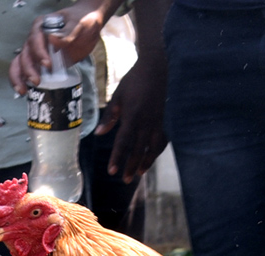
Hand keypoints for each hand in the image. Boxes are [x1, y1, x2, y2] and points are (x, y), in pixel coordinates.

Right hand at [9, 0, 107, 94]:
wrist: (86, 29)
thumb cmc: (82, 22)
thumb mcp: (79, 23)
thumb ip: (68, 31)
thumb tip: (52, 38)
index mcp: (41, 26)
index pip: (35, 39)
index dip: (38, 53)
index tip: (47, 64)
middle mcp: (34, 38)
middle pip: (25, 54)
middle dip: (28, 70)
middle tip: (37, 81)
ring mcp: (34, 51)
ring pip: (20, 64)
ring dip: (19, 78)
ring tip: (24, 91)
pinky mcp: (37, 63)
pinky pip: (24, 71)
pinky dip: (22, 81)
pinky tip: (24, 91)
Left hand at [94, 54, 168, 181]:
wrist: (157, 66)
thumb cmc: (134, 80)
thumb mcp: (117, 96)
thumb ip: (109, 116)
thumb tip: (99, 134)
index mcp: (132, 116)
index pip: (123, 143)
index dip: (117, 158)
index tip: (112, 171)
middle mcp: (146, 122)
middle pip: (138, 150)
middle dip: (131, 166)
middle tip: (125, 180)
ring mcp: (158, 121)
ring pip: (153, 147)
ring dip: (146, 162)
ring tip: (139, 173)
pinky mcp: (165, 118)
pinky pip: (163, 138)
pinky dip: (158, 150)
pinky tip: (153, 157)